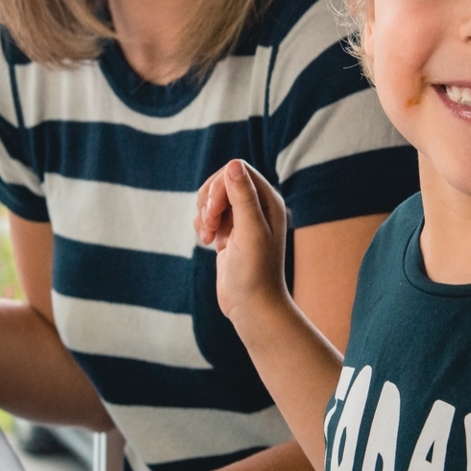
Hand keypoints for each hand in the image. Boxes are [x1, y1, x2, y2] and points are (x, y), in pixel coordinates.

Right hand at [193, 159, 290, 327]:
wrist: (252, 306)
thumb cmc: (255, 272)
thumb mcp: (250, 231)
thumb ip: (242, 197)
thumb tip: (233, 164)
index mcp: (269, 201)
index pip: (237, 171)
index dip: (219, 186)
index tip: (213, 211)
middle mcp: (258, 207)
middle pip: (222, 182)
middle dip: (209, 200)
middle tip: (209, 225)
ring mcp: (242, 220)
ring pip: (212, 198)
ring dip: (203, 214)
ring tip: (208, 235)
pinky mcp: (229, 234)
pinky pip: (208, 215)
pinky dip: (202, 224)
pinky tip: (206, 241)